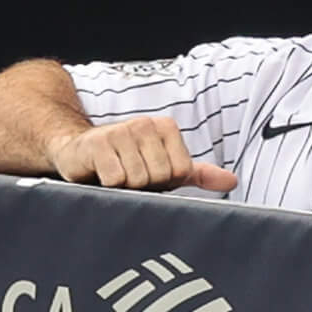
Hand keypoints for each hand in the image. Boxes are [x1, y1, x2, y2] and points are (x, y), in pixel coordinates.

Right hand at [48, 116, 237, 192]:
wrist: (79, 152)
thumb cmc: (126, 163)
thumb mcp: (165, 168)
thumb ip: (199, 174)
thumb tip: (231, 180)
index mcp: (166, 127)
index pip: (180, 171)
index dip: (164, 182)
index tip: (149, 174)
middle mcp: (144, 124)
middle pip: (158, 176)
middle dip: (144, 186)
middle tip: (130, 176)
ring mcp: (120, 131)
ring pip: (136, 180)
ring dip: (124, 187)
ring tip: (116, 175)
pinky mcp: (97, 144)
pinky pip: (114, 179)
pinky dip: (108, 185)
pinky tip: (101, 175)